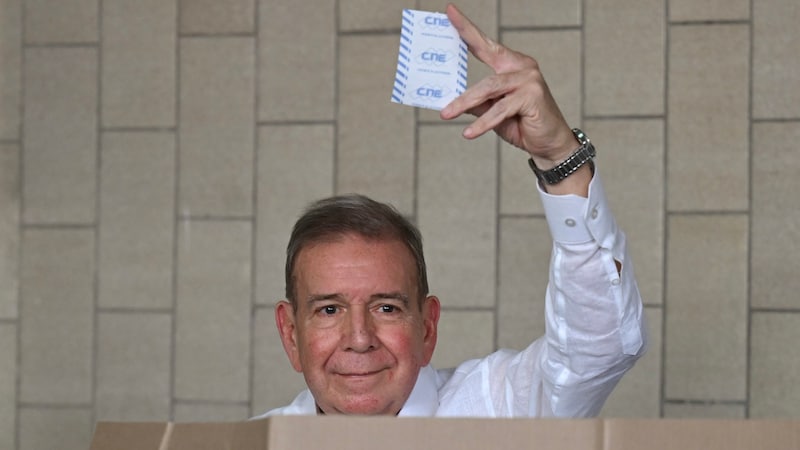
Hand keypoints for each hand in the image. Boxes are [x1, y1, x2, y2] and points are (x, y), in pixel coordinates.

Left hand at [440, 3, 576, 169]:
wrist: (550, 143)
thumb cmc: (523, 123)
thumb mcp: (493, 112)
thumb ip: (476, 102)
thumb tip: (449, 101)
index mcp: (512, 64)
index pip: (485, 44)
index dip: (467, 29)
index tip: (450, 13)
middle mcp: (522, 66)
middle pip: (484, 65)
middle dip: (459, 73)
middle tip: (438, 87)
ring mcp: (529, 79)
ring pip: (489, 87)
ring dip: (465, 102)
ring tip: (447, 114)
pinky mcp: (532, 96)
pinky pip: (500, 109)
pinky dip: (483, 122)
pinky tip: (469, 132)